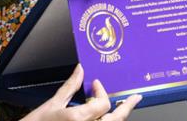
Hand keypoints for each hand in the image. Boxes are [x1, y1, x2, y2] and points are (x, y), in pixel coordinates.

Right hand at [23, 64, 141, 120]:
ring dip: (118, 118)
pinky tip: (108, 118)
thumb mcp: (51, 104)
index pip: (104, 104)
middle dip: (126, 108)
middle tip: (135, 98)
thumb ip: (69, 87)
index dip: (102, 92)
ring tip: (125, 109)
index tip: (96, 85)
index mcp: (78, 119)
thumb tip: (80, 70)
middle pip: (116, 120)